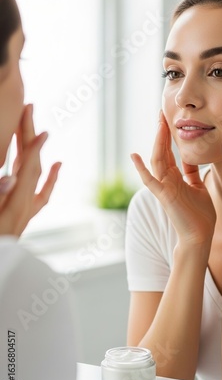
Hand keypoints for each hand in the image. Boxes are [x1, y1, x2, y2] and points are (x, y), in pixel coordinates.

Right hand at [0, 104, 60, 235]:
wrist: (3, 271)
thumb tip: (9, 178)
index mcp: (15, 206)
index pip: (27, 168)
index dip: (32, 146)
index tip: (39, 125)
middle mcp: (23, 206)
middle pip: (31, 164)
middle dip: (29, 135)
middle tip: (28, 108)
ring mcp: (25, 211)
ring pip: (33, 172)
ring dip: (34, 149)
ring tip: (34, 127)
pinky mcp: (23, 216)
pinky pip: (41, 192)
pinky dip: (49, 177)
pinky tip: (58, 164)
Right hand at [131, 111, 215, 244]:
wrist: (200, 237)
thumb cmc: (200, 215)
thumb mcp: (197, 187)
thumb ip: (191, 173)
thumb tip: (191, 158)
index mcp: (176, 177)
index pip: (170, 152)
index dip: (169, 135)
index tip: (170, 118)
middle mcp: (167, 180)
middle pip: (161, 151)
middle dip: (162, 132)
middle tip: (162, 112)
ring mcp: (163, 188)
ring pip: (157, 160)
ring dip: (157, 142)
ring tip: (158, 123)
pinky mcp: (164, 196)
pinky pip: (150, 181)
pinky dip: (141, 169)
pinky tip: (134, 155)